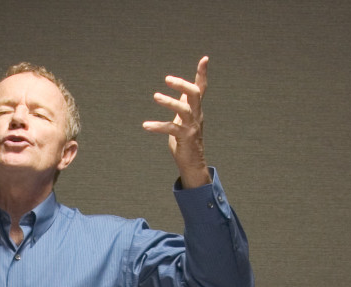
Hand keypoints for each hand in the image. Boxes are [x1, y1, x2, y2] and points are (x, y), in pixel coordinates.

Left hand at [143, 56, 210, 188]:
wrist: (192, 163)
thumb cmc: (186, 140)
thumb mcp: (185, 119)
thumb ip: (183, 105)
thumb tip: (180, 92)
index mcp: (196, 109)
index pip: (201, 88)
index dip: (202, 74)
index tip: (205, 59)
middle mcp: (196, 115)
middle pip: (194, 94)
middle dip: (182, 84)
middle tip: (167, 79)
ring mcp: (192, 127)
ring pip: (183, 110)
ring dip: (169, 102)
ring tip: (155, 96)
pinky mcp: (185, 138)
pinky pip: (171, 129)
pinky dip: (158, 126)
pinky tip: (146, 126)